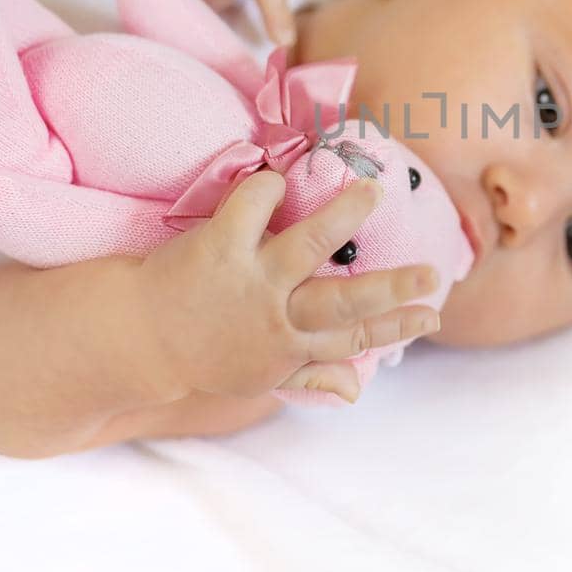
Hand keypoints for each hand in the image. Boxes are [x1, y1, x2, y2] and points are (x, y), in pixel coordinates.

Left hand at [135, 171, 439, 401]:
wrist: (137, 339)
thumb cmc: (206, 355)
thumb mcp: (258, 378)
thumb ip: (309, 378)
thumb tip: (357, 390)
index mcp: (290, 348)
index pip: (354, 339)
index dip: (396, 328)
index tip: (434, 316)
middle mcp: (276, 315)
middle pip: (343, 302)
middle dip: (391, 288)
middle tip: (430, 272)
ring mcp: (249, 279)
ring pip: (304, 246)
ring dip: (340, 218)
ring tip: (371, 191)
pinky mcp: (218, 247)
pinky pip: (251, 206)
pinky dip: (269, 188)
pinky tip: (281, 181)